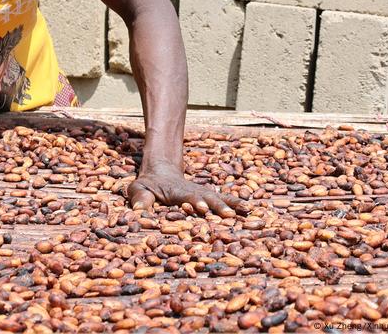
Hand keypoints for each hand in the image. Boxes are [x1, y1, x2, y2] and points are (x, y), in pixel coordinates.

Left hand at [127, 162, 243, 217]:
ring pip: (218, 198)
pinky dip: (235, 204)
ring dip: (230, 205)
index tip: (202, 207)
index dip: (194, 201)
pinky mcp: (209, 197)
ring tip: (245, 211)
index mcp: (176, 191)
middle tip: (228, 215)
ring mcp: (203, 193)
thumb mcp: (139, 189)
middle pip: (207, 197)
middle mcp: (193, 192)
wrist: (161, 171)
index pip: (186, 196)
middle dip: (217, 206)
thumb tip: (138, 211)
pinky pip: (224, 200)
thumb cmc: (148, 185)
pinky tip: (249, 209)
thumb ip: (140, 199)